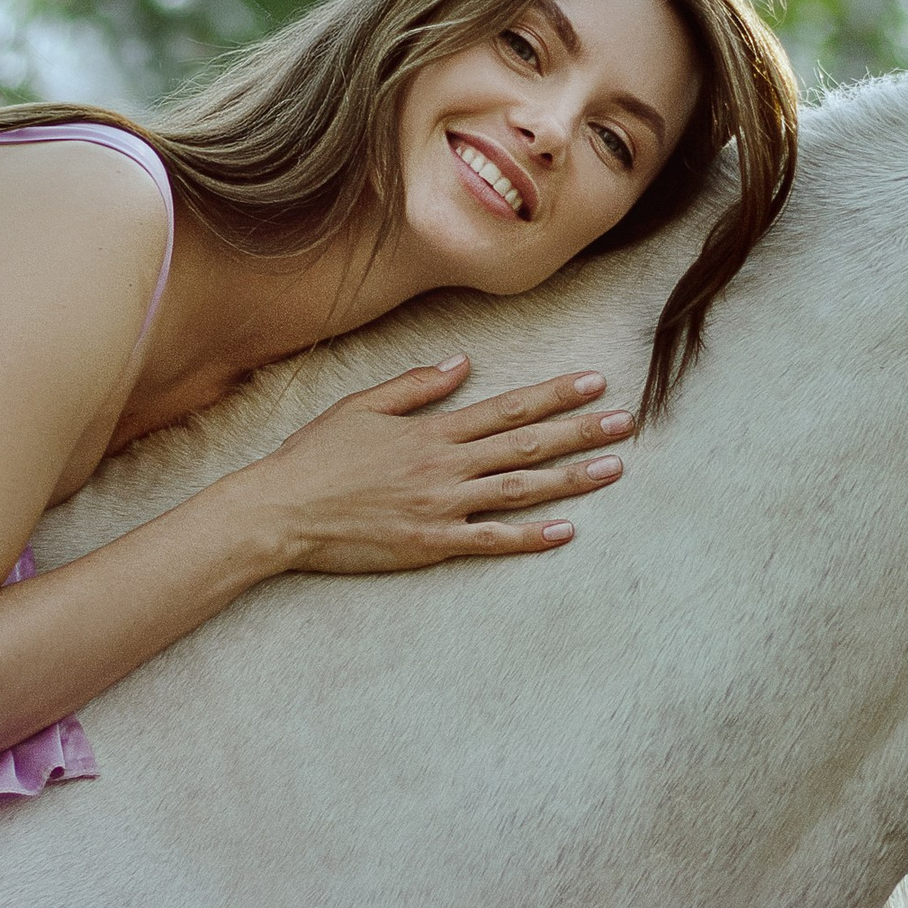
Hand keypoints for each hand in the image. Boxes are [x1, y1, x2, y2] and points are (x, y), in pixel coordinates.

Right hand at [246, 359, 637, 575]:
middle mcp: (446, 464)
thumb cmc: (315, 458)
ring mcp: (442, 506)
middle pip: (527, 443)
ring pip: (521, 489)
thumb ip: (415, 386)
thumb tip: (461, 363)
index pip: (508, 406)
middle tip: (627, 421)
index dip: (556, 393)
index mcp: (432, 430)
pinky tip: (567, 530)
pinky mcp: (432, 543)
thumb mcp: (361, 407)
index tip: (594, 381)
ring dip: (571, 478)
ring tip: (614, 468)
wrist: (281, 510)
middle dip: (581, 430)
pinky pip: (492, 541)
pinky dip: (531, 537)